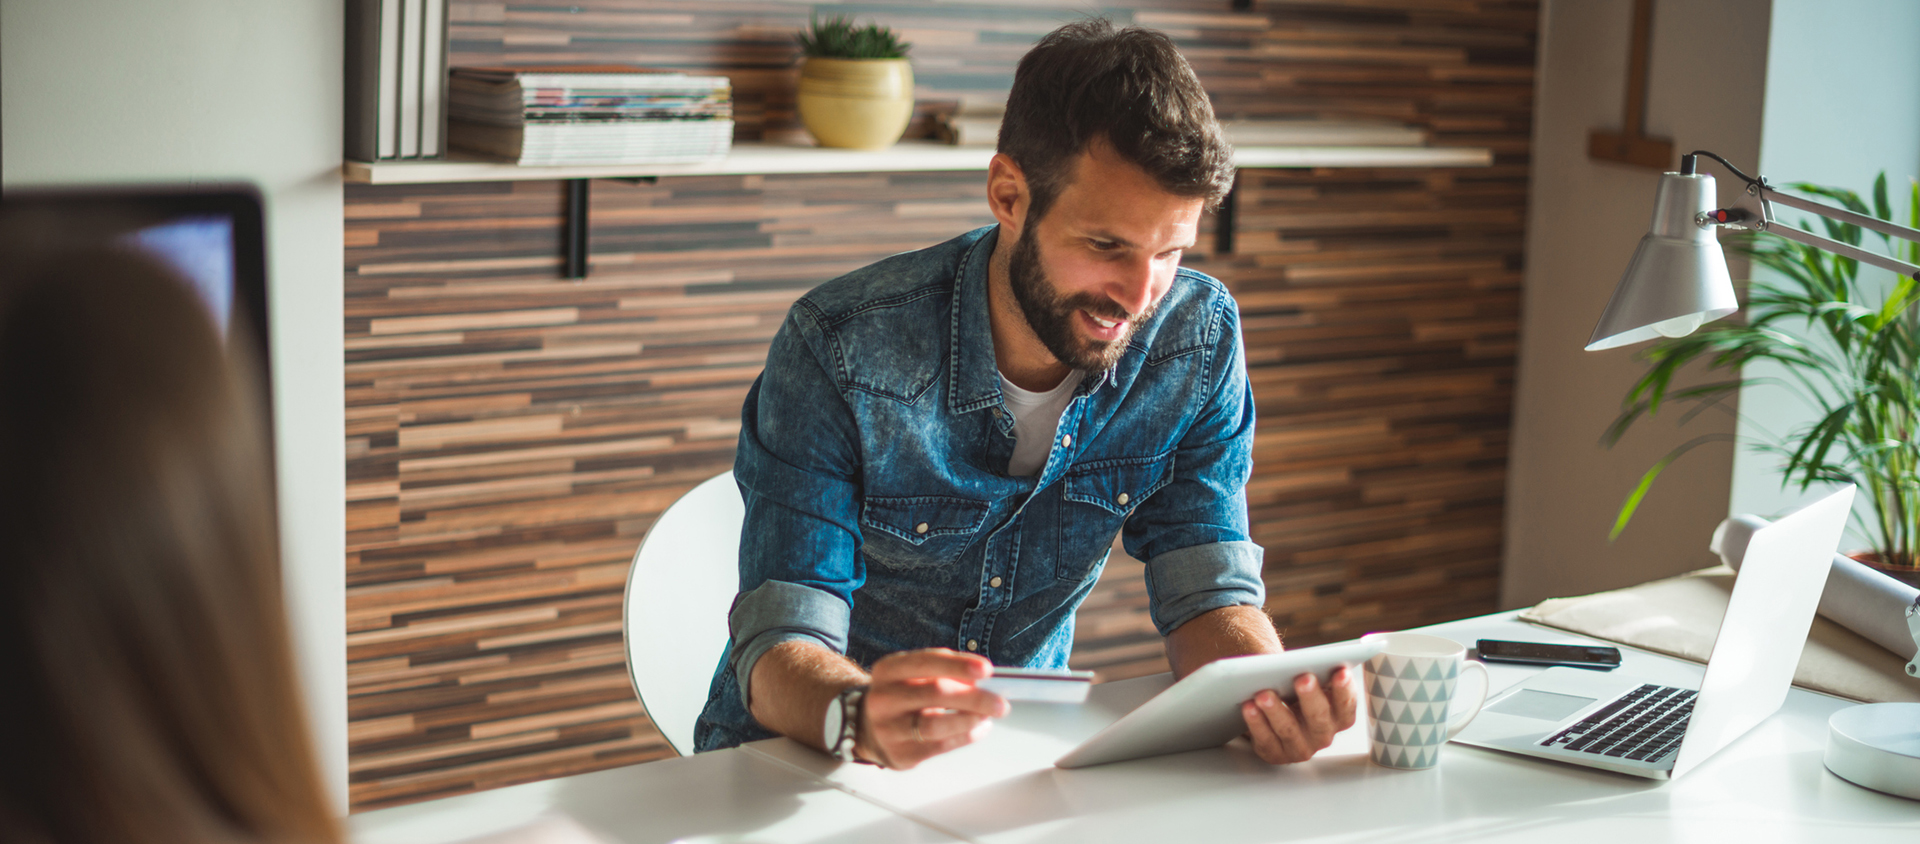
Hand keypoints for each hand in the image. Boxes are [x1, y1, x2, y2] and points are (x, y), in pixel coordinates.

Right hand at [856, 648, 1008, 768]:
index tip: (986, 670)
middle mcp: (884, 698)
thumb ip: (943, 671)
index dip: (957, 665)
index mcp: (888, 670)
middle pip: (934, 693)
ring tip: (988, 716)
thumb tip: (980, 680)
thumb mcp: (913, 675)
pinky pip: (939, 747)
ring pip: (935, 725)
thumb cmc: (903, 696)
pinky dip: (964, 737)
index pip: (925, 662)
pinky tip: (978, 729)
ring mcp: (889, 729)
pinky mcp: (900, 754)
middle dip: (972, 697)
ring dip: (969, 720)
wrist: (868, 729)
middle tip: (1000, 702)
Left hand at [1238, 666, 1357, 763]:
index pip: (1346, 706)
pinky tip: (1249, 707)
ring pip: (1289, 730)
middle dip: (1311, 697)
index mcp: (1338, 717)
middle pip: (1319, 718)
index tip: (1340, 671)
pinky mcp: (1276, 754)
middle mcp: (1323, 735)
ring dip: (1277, 711)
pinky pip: (1266, 740)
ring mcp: (1300, 748)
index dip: (1345, 690)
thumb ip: (1318, 675)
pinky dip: (1256, 723)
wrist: (1276, 712)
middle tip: (1303, 678)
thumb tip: (1311, 660)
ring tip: (1264, 694)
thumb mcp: (1311, 685)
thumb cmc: (1296, 692)